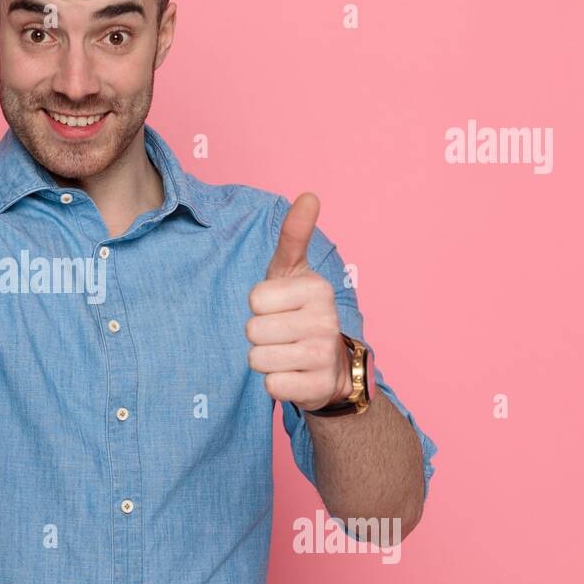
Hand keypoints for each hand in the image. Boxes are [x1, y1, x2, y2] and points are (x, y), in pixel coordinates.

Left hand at [245, 192, 350, 411]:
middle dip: (259, 336)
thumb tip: (308, 195)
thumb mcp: (293, 273)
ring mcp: (324, 355)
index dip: (259, 307)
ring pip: (258, 359)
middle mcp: (325, 320)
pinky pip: (272, 386)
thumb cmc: (300, 313)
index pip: (255, 299)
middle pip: (253, 330)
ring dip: (265, 360)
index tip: (278, 308)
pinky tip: (293, 375)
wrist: (331, 366)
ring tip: (285, 354)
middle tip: (281, 335)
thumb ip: (294, 236)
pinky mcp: (318, 388)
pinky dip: (275, 384)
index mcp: (316, 288)